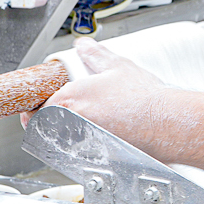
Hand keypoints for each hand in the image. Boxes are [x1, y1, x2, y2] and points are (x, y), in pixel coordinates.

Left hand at [39, 40, 174, 154]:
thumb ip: (95, 55)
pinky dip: (80, 145)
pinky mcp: (96, 157)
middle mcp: (72, 123)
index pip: (39, 106)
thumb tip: (83, 46)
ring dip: (62, 133)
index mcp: (71, 99)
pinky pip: (77, 153)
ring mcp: (82, 143)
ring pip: (60, 141)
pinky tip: (97, 136)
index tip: (37, 104)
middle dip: (45, 120)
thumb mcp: (117, 66)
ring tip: (80, 124)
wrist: (167, 124)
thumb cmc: (145, 99)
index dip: (36, 105)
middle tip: (54, 113)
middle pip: (45, 126)